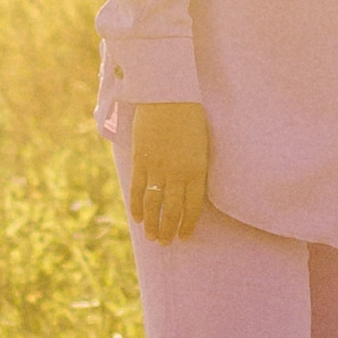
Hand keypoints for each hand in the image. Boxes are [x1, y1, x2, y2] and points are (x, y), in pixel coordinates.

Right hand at [128, 100, 210, 242]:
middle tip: (166, 243)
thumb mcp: (201, 145)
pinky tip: (138, 218)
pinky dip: (137, 206)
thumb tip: (188, 190)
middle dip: (169, 230)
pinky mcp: (141, 160)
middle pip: (172, 210)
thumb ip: (195, 169)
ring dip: (153, 224)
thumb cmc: (190, 117)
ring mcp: (157, 167)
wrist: (168, 95)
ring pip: (154, 204)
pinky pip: (137, 189)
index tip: (184, 236)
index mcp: (197, 169)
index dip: (188, 224)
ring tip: (152, 237)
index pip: (193, 206)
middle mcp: (177, 173)